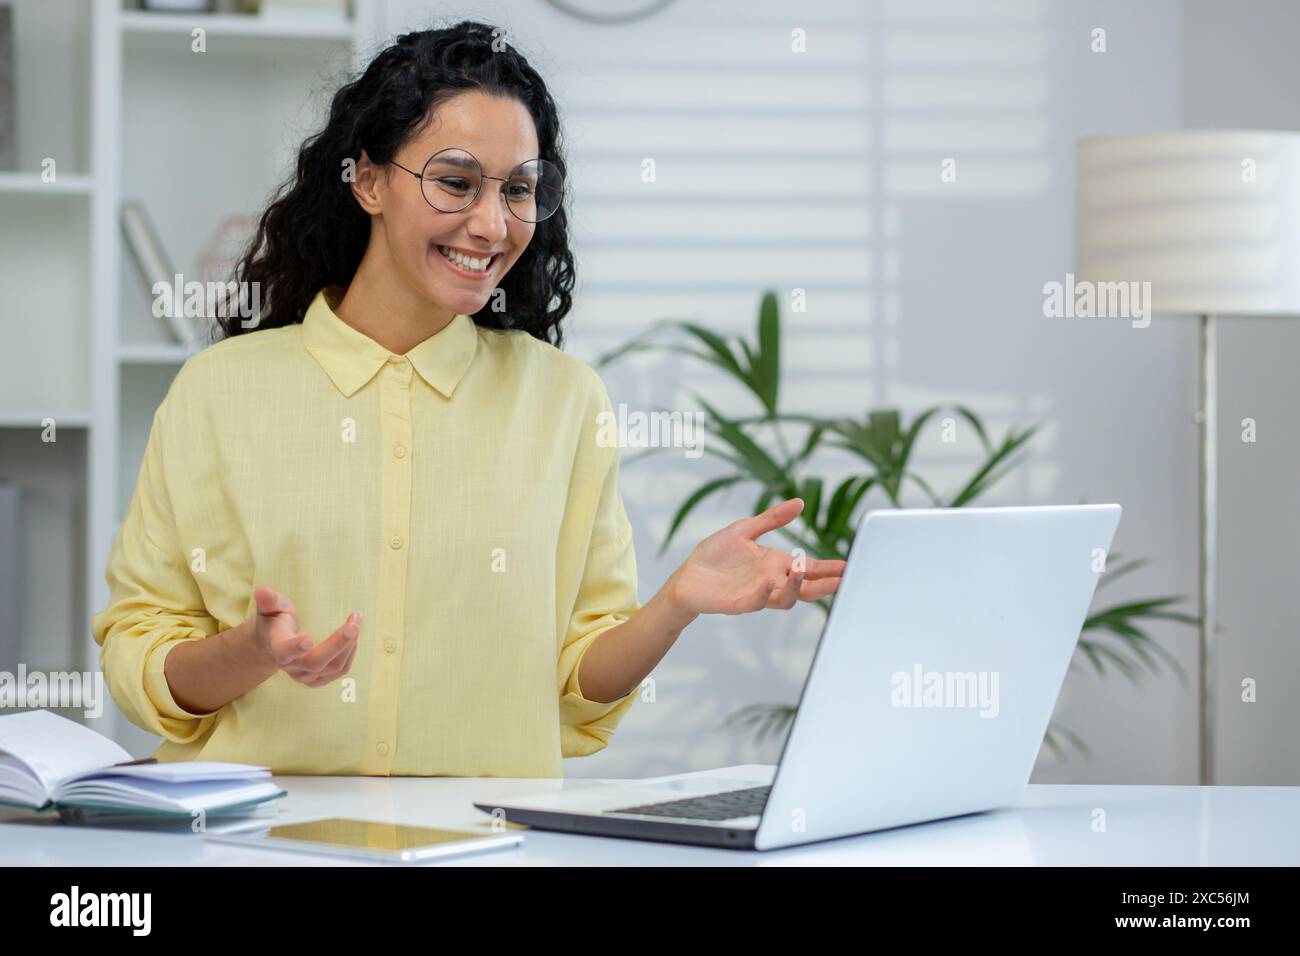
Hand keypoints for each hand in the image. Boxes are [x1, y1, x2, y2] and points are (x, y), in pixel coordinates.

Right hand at [250, 585, 361, 687]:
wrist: (275, 642)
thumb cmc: (274, 619)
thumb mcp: (270, 607)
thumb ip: (268, 600)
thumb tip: (261, 590)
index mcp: (277, 647)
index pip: (283, 651)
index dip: (295, 647)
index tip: (308, 640)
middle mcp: (290, 667)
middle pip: (315, 662)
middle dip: (338, 644)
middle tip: (354, 624)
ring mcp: (305, 676)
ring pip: (333, 667)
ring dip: (349, 644)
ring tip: (355, 620)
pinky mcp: (319, 680)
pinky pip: (340, 670)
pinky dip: (350, 652)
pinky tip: (352, 635)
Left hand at [666, 498, 845, 614]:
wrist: (687, 577)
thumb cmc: (715, 556)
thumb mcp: (745, 530)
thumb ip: (772, 519)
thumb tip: (800, 502)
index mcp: (776, 565)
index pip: (810, 568)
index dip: (829, 568)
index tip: (848, 565)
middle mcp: (772, 582)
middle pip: (806, 587)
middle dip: (825, 583)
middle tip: (843, 578)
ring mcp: (757, 594)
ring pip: (787, 598)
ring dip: (797, 587)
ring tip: (803, 570)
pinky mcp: (738, 603)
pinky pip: (757, 602)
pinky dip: (765, 594)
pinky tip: (768, 582)